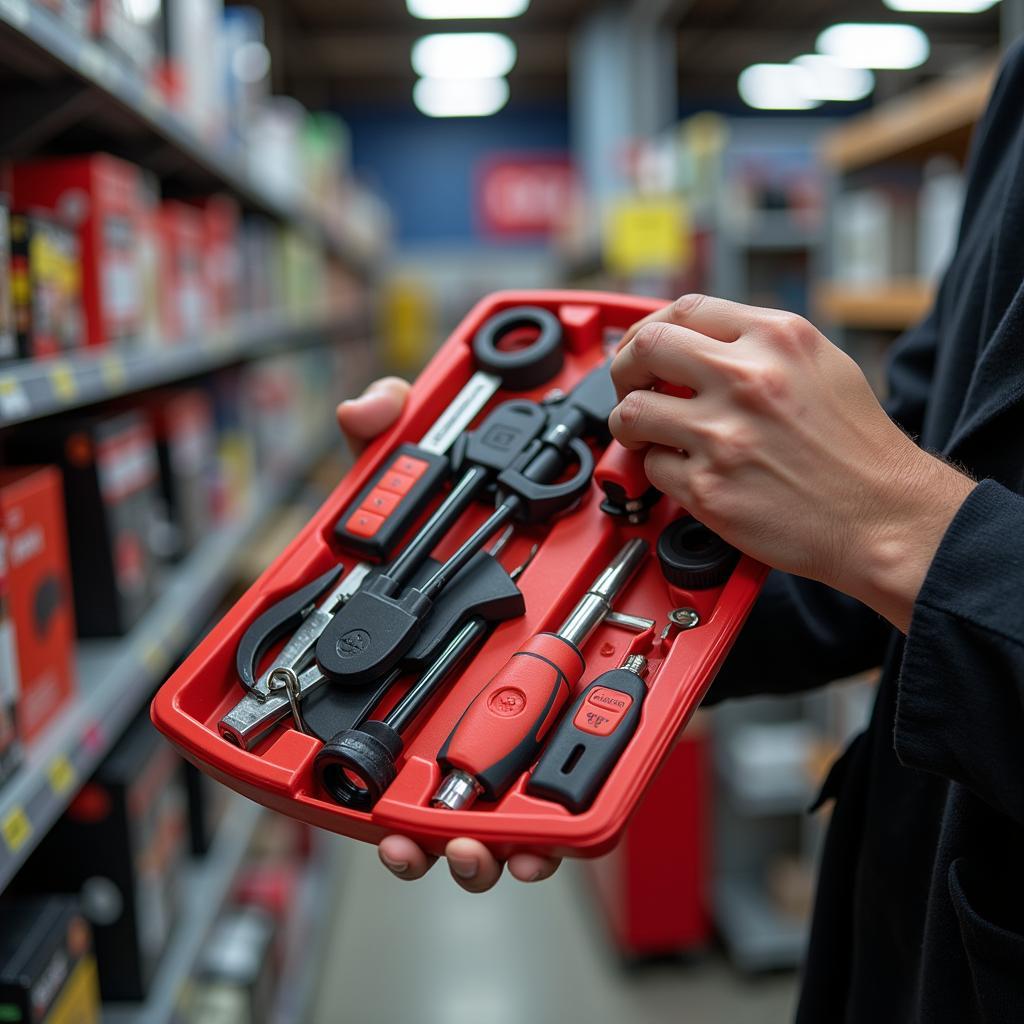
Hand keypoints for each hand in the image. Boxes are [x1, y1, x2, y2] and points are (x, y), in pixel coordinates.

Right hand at [336, 378, 561, 890]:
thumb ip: (410, 431)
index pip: (362, 695)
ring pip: (486, 798)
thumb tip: (366, 416)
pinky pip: (570, 787)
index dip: (333, 742)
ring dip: (473, 841)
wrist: (642, 526)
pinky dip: (554, 825)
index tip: (320, 772)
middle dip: (406, 819)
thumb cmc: (534, 510)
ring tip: (474, 852)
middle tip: (405, 836)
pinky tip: (546, 840)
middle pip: (418, 768)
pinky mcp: (586, 718)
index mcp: (422, 632)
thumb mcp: (458, 463)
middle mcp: (464, 682)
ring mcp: (525, 706)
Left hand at [610, 295, 974, 631]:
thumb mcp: (821, 364)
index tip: (643, 348)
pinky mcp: (708, 488)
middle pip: (646, 348)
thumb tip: (698, 343)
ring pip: (634, 411)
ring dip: (629, 424)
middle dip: (623, 368)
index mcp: (775, 339)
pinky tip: (683, 473)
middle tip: (628, 388)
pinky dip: (658, 471)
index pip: (685, 310)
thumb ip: (759, 344)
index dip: (651, 329)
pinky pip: (653, 468)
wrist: (884, 517)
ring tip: (645, 436)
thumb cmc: (858, 449)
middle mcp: (746, 379)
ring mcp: (723, 434)